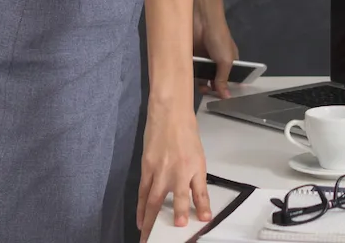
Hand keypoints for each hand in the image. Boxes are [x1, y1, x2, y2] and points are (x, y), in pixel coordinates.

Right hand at [136, 104, 210, 240]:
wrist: (168, 114)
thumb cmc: (186, 133)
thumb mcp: (198, 156)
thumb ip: (197, 180)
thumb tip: (197, 200)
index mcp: (194, 166)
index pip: (199, 191)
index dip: (202, 206)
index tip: (203, 219)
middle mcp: (177, 170)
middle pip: (176, 199)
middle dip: (174, 217)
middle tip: (171, 235)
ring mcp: (159, 170)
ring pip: (155, 200)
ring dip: (151, 220)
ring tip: (148, 237)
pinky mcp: (146, 168)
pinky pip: (143, 192)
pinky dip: (141, 208)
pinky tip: (141, 220)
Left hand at [193, 10, 239, 98]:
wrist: (202, 21)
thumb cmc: (219, 40)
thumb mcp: (225, 61)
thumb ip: (223, 79)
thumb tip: (226, 96)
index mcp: (229, 61)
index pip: (229, 79)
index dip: (227, 88)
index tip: (223, 101)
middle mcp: (217, 61)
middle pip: (215, 80)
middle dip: (213, 88)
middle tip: (210, 96)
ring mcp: (204, 59)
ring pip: (203, 77)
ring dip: (202, 84)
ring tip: (201, 90)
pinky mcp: (192, 57)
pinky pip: (192, 70)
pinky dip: (191, 77)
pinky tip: (189, 84)